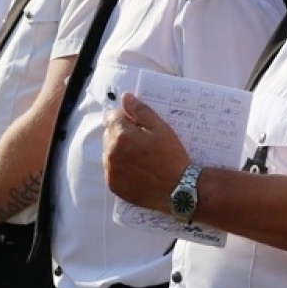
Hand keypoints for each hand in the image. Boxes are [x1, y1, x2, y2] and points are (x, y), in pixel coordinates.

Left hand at [102, 92, 190, 211]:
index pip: (112, 116)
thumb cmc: (172, 157)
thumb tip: (125, 97)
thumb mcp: (161, 129)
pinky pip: (111, 169)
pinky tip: (137, 170)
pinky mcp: (113, 184)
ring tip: (141, 157)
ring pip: (109, 152)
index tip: (140, 126)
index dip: (126, 118)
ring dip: (119, 150)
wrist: (178, 190)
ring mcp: (110, 170)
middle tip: (142, 142)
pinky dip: (120, 167)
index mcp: (121, 135)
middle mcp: (111, 152)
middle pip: (109, 134)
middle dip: (122, 133)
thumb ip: (141, 111)